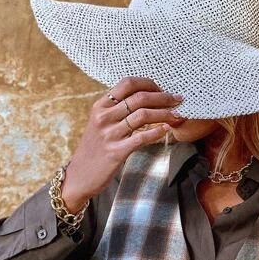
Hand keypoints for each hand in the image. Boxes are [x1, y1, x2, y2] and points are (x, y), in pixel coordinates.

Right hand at [61, 76, 186, 212]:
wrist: (80, 176)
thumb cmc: (95, 149)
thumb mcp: (100, 124)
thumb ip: (117, 111)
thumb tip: (143, 99)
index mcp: (100, 106)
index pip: (127, 84)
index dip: (149, 84)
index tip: (163, 89)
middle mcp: (104, 117)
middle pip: (139, 98)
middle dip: (163, 97)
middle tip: (178, 99)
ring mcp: (109, 134)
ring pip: (143, 115)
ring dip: (165, 114)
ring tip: (177, 115)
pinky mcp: (116, 151)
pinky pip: (141, 138)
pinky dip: (157, 132)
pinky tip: (167, 130)